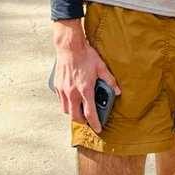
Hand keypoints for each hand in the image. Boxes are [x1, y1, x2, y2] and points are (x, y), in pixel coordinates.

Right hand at [52, 19, 119, 133]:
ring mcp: (63, 90)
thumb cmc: (85, 55)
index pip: (90, 113)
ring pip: (66, 110)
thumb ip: (109, 80)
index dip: (95, 123)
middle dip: (82, 121)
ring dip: (73, 113)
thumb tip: (117, 91)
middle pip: (75, 116)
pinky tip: (72, 98)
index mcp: (85, 89)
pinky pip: (61, 100)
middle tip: (88, 120)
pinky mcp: (57, 85)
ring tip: (79, 110)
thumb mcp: (101, 67)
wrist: (69, 46)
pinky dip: (66, 103)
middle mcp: (73, 92)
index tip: (98, 128)